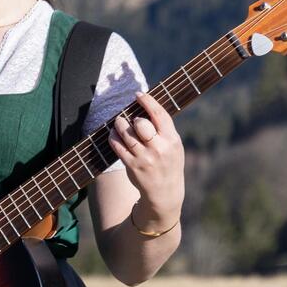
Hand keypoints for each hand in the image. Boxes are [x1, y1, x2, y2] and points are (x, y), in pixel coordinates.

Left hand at [109, 91, 184, 228]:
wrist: (165, 191)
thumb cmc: (168, 162)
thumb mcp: (174, 146)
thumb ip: (164, 130)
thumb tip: (146, 108)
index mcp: (172, 140)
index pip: (160, 115)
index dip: (148, 102)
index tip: (138, 94)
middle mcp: (159, 148)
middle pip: (141, 124)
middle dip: (133, 118)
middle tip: (130, 118)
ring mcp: (144, 157)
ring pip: (126, 134)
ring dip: (119, 125)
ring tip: (118, 122)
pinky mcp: (132, 165)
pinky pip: (118, 146)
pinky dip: (113, 137)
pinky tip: (113, 134)